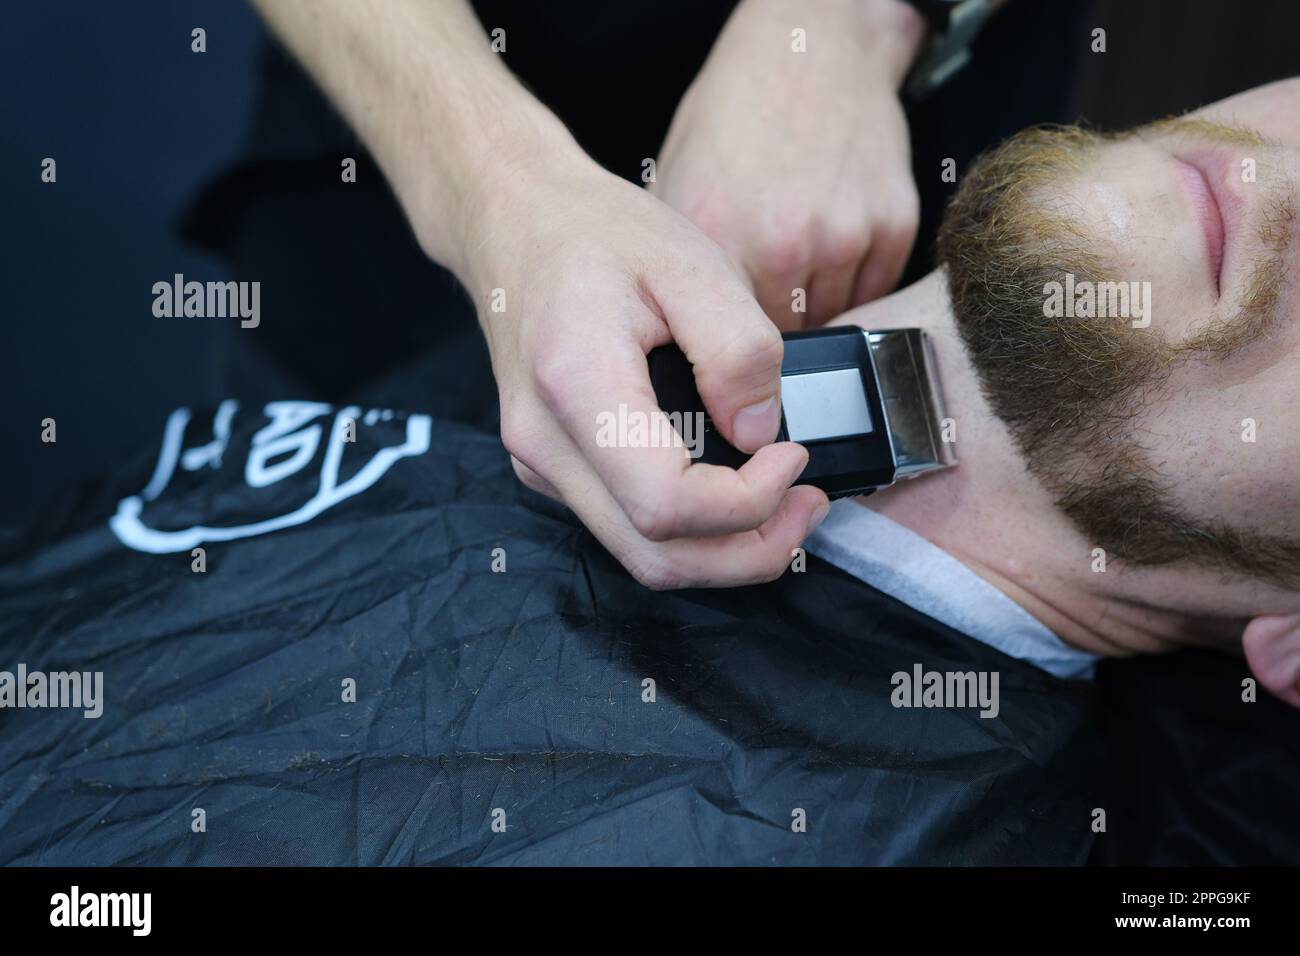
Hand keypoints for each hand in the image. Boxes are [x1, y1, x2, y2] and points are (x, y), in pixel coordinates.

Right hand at [456, 153, 829, 589]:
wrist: (516, 221)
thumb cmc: (598, 232)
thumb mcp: (690, 260)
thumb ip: (737, 347)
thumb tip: (760, 431)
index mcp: (576, 385)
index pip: (664, 503)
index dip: (745, 504)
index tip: (793, 455)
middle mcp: (545, 443)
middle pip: (654, 555)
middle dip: (748, 552)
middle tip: (810, 503)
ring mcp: (541, 464)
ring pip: (641, 556)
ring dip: (724, 552)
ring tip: (786, 501)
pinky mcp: (553, 468)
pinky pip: (627, 528)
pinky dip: (691, 530)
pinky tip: (734, 486)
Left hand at [652, 0, 925, 327]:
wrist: (812, 48)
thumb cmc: (738, 109)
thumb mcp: (678, 178)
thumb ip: (683, 260)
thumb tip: (678, 324)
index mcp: (720, 235)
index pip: (723, 337)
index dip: (725, 339)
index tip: (726, 333)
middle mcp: (784, 244)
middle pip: (781, 336)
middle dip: (771, 322)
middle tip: (766, 289)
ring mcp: (845, 236)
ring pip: (831, 318)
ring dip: (815, 303)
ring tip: (799, 258)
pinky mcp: (892, 227)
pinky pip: (874, 292)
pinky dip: (854, 281)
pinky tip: (833, 242)